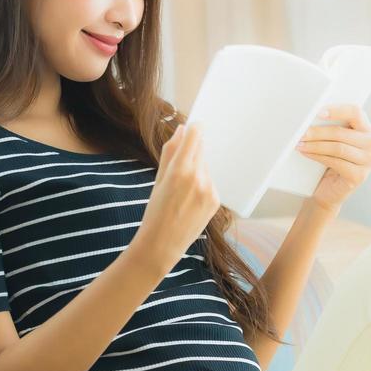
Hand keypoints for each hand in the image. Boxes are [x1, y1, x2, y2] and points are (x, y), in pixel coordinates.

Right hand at [133, 121, 220, 266]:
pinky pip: (210, 183)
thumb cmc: (155, 211)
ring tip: (181, 193)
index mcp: (180, 170)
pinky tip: (189, 202)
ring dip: (196, 172)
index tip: (194, 127)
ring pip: (205, 168)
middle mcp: (198, 178)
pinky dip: (201, 187)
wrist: (162, 244)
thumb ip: (171, 151)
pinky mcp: (216, 200)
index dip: (195, 128)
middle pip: (201, 150)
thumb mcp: (158, 178)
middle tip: (178, 172)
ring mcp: (209, 190)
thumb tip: (183, 129)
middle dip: (191, 153)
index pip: (195, 136)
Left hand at [295, 103, 370, 211]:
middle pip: (342, 132)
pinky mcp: (359, 176)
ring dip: (315, 145)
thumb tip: (311, 115)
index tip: (317, 112)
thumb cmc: (330, 160)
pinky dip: (318, 157)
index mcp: (367, 129)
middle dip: (317, 132)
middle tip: (300, 133)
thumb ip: (331, 126)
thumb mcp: (334, 140)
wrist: (329, 190)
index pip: (356, 112)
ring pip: (338, 148)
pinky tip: (307, 153)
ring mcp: (369, 161)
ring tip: (300, 143)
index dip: (336, 110)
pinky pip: (336, 162)